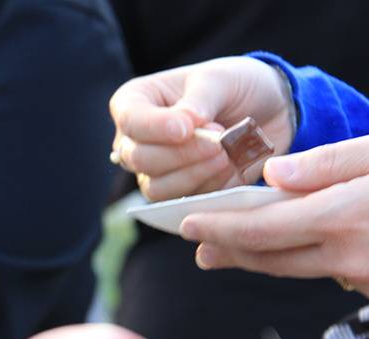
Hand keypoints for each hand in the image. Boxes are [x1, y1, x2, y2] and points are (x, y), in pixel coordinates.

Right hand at [109, 57, 295, 200]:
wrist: (267, 113)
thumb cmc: (234, 87)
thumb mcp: (220, 78)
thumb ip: (200, 98)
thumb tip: (185, 122)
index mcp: (134, 102)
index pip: (129, 120)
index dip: (155, 127)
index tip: (188, 127)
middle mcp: (135, 140)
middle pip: (138, 158)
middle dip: (180, 153)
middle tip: (218, 140)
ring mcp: (152, 171)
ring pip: (156, 187)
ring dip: (194, 173)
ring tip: (226, 153)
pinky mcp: (177, 193)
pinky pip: (182, 201)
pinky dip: (209, 185)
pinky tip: (230, 166)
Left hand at [179, 136, 368, 296]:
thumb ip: (328, 162)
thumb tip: (272, 172)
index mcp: (342, 218)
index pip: (259, 229)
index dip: (219, 228)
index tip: (188, 224)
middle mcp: (347, 258)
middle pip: (268, 258)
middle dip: (228, 250)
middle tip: (199, 247)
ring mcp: (361, 277)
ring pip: (293, 269)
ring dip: (256, 259)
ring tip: (224, 252)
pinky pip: (323, 271)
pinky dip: (293, 259)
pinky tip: (279, 250)